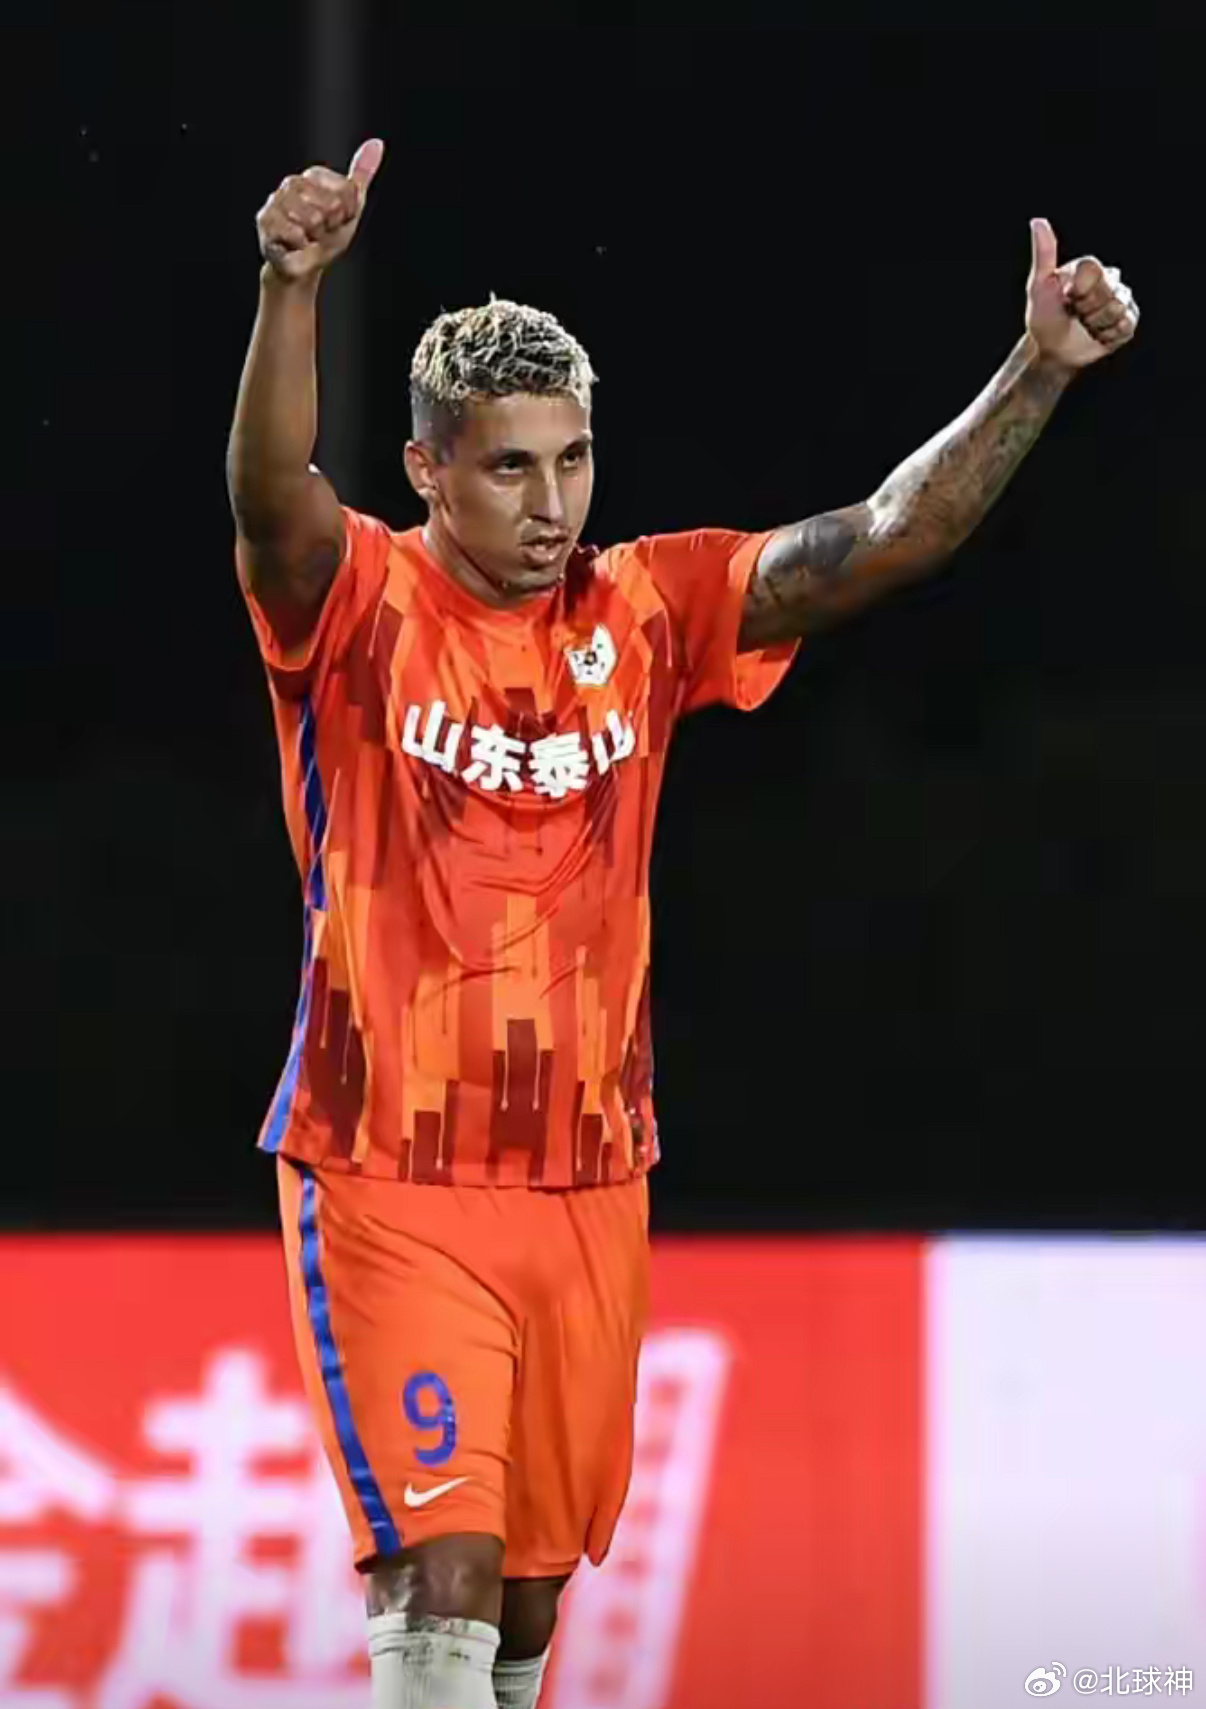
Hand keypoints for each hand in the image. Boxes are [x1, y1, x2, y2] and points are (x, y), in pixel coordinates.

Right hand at [256, 138, 384, 281]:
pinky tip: (294, 245)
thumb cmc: (325, 237)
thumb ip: (361, 176)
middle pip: (331, 206)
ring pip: (313, 219)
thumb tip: (377, 144)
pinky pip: (296, 234)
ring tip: (307, 239)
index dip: (347, 214)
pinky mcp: (266, 220)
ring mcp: (277, 200)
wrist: (303, 267)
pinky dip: (301, 248)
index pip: (347, 192)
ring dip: (315, 239)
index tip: (336, 221)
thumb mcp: (351, 207)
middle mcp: (293, 182)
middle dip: (330, 227)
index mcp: (314, 176)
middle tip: (321, 233)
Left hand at [1025, 217, 1138, 370]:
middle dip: (1088, 309)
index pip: (1096, 271)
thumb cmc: (1043, 317)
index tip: (1067, 297)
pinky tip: (1097, 335)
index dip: (1081, 290)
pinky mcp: (1128, 322)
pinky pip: (1127, 326)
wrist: (1050, 350)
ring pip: (1119, 310)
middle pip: (1110, 292)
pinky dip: (1108, 336)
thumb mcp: (1039, 285)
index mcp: (1090, 269)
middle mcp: (1110, 281)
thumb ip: (1044, 254)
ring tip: (1085, 325)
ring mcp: (1121, 301)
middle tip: (1075, 314)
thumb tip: (1038, 221)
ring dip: (1097, 325)